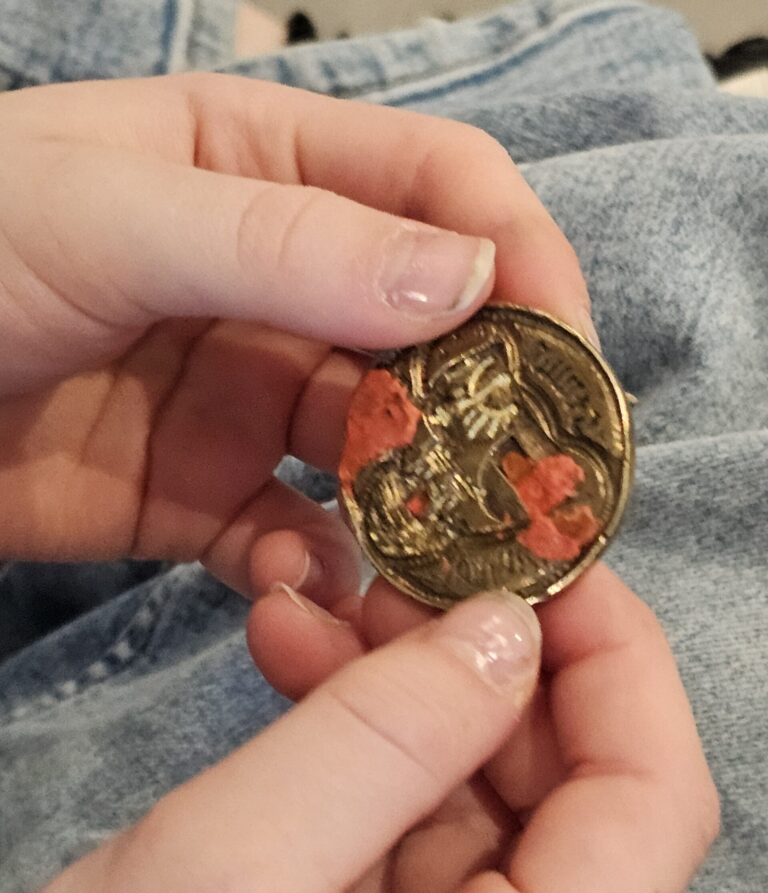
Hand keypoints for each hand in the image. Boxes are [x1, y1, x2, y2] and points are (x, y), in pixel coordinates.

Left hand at [0, 73, 592, 595]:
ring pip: (377, 450)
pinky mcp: (204, 496)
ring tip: (438, 555)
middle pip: (429, 338)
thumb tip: (468, 282)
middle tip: (528, 485)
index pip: (443, 194)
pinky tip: (305, 585)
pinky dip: (316, 566)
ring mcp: (246, 395)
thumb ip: (287, 244)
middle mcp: (278, 283)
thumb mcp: (109, 215)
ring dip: (415, 502)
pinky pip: (294, 533)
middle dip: (486, 408)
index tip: (562, 355)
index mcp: (267, 169)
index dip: (520, 263)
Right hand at [0, 567, 718, 892]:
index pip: (649, 800)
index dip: (615, 654)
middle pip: (570, 782)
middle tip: (400, 563)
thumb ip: (374, 745)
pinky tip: (295, 663)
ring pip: (478, 786)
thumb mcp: (220, 884)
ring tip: (317, 606)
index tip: (537, 551)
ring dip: (408, 680)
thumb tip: (502, 628)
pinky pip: (403, 813)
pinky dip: (358, 729)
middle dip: (488, 652)